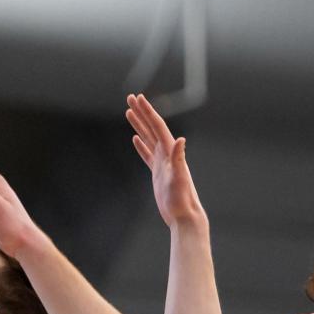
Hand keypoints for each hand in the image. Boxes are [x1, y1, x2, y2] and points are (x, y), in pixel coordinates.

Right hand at [125, 93, 205, 228]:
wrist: (184, 215)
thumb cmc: (182, 199)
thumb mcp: (179, 178)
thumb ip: (179, 159)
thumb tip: (180, 140)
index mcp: (170, 152)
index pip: (157, 126)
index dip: (147, 111)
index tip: (138, 98)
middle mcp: (167, 153)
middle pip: (151, 127)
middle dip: (141, 112)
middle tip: (130, 97)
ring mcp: (162, 162)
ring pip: (148, 138)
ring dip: (139, 125)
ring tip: (129, 112)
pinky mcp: (158, 173)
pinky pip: (147, 154)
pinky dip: (141, 144)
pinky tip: (135, 139)